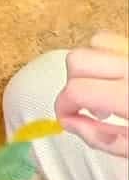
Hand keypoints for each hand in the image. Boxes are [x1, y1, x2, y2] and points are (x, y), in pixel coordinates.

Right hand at [55, 33, 128, 159]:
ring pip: (93, 44)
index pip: (76, 90)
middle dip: (72, 84)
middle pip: (77, 60)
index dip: (63, 107)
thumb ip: (102, 139)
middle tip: (89, 107)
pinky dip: (105, 56)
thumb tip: (68, 122)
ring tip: (104, 90)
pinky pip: (112, 40)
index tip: (67, 119)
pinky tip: (115, 77)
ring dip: (89, 67)